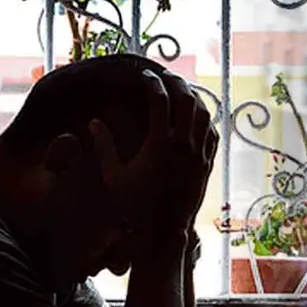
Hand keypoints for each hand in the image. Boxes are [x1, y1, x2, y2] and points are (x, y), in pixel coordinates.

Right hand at [89, 68, 217, 237]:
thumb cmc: (135, 207)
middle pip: (186, 100)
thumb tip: (94, 122)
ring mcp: (199, 155)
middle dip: (176, 82)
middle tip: (167, 75)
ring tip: (183, 90)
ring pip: (204, 114)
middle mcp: (183, 147)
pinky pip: (212, 133)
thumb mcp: (113, 176)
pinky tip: (198, 114)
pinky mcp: (207, 164)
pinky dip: (206, 118)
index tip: (145, 76)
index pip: (160, 102)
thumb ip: (103, 147)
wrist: (164, 230)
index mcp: (160, 145)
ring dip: (194, 97)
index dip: (152, 84)